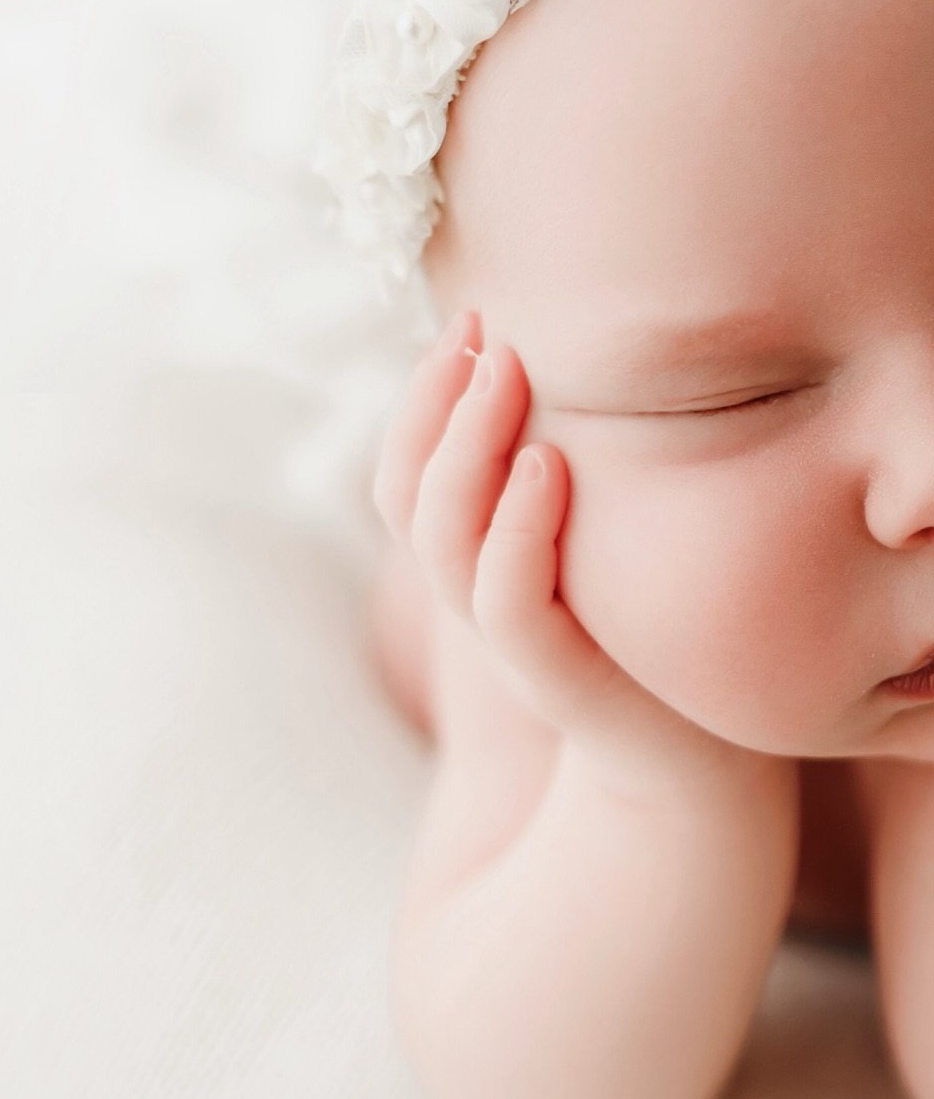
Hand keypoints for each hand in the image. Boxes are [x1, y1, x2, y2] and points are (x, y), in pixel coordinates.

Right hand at [372, 308, 782, 806]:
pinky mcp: (555, 680)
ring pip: (443, 539)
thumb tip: (556, 373)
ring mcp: (506, 643)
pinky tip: (547, 464)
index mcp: (472, 565)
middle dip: (435, 402)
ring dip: (466, 446)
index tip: (469, 319)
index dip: (420, 399)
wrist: (693, 778)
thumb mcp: (592, 546)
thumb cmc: (648, 644)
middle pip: (407, 495)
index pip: (405, 475)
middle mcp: (473, 599)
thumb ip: (555, 478)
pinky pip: (508, 604)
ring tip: (505, 371)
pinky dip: (514, 531)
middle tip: (479, 327)